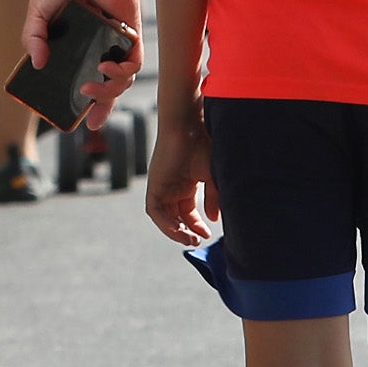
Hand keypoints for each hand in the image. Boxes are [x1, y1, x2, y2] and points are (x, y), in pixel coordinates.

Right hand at [22, 0, 140, 106]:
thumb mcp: (38, 12)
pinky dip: (122, 71)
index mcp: (81, 50)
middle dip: (102, 107)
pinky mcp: (131, 36)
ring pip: (122, 81)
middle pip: (108, 88)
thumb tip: (38, 63)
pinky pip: (134, 63)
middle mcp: (101, 50)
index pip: (88, 82)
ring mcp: (117, 45)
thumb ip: (33, 36)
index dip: (89, 106)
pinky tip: (106, 67)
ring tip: (91, 87)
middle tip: (89, 114)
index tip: (83, 122)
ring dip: (109, 91)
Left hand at [144, 92, 215, 247]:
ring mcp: (162, 186)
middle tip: (198, 240)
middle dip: (186, 231)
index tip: (208, 234)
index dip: (197, 226)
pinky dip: (165, 223)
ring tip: (189, 239)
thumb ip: (213, 198)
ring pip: (163, 217)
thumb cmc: (204, 144)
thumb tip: (213, 219)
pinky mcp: (154, 185)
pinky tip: (178, 229)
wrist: (189, 125)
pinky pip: (155, 211)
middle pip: (175, 217)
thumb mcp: (213, 176)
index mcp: (186, 184)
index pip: (188, 212)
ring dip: (175, 231)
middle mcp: (172, 187)